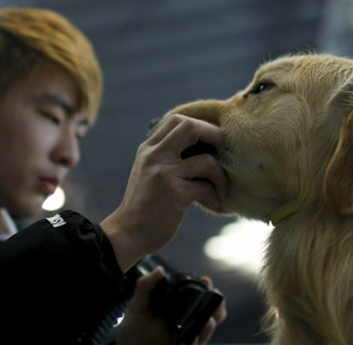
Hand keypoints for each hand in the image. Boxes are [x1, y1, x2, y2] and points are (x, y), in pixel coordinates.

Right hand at [101, 115, 227, 270]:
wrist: (128, 233)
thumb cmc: (145, 204)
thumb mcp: (148, 171)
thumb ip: (165, 155)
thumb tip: (200, 144)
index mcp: (148, 149)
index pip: (177, 120)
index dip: (200, 125)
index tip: (212, 140)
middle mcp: (154, 156)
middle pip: (190, 127)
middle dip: (215, 136)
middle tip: (225, 152)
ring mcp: (164, 174)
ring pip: (206, 161)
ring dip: (220, 177)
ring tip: (220, 190)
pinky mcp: (174, 194)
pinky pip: (206, 188)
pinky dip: (215, 196)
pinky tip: (213, 204)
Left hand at [117, 267, 226, 344]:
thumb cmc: (135, 327)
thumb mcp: (138, 304)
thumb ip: (145, 286)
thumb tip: (159, 270)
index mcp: (180, 306)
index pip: (202, 296)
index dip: (208, 288)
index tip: (205, 280)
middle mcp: (188, 320)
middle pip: (214, 312)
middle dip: (216, 305)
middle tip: (210, 297)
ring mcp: (188, 336)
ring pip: (208, 328)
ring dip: (208, 323)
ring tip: (204, 319)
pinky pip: (197, 344)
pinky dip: (197, 340)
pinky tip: (190, 338)